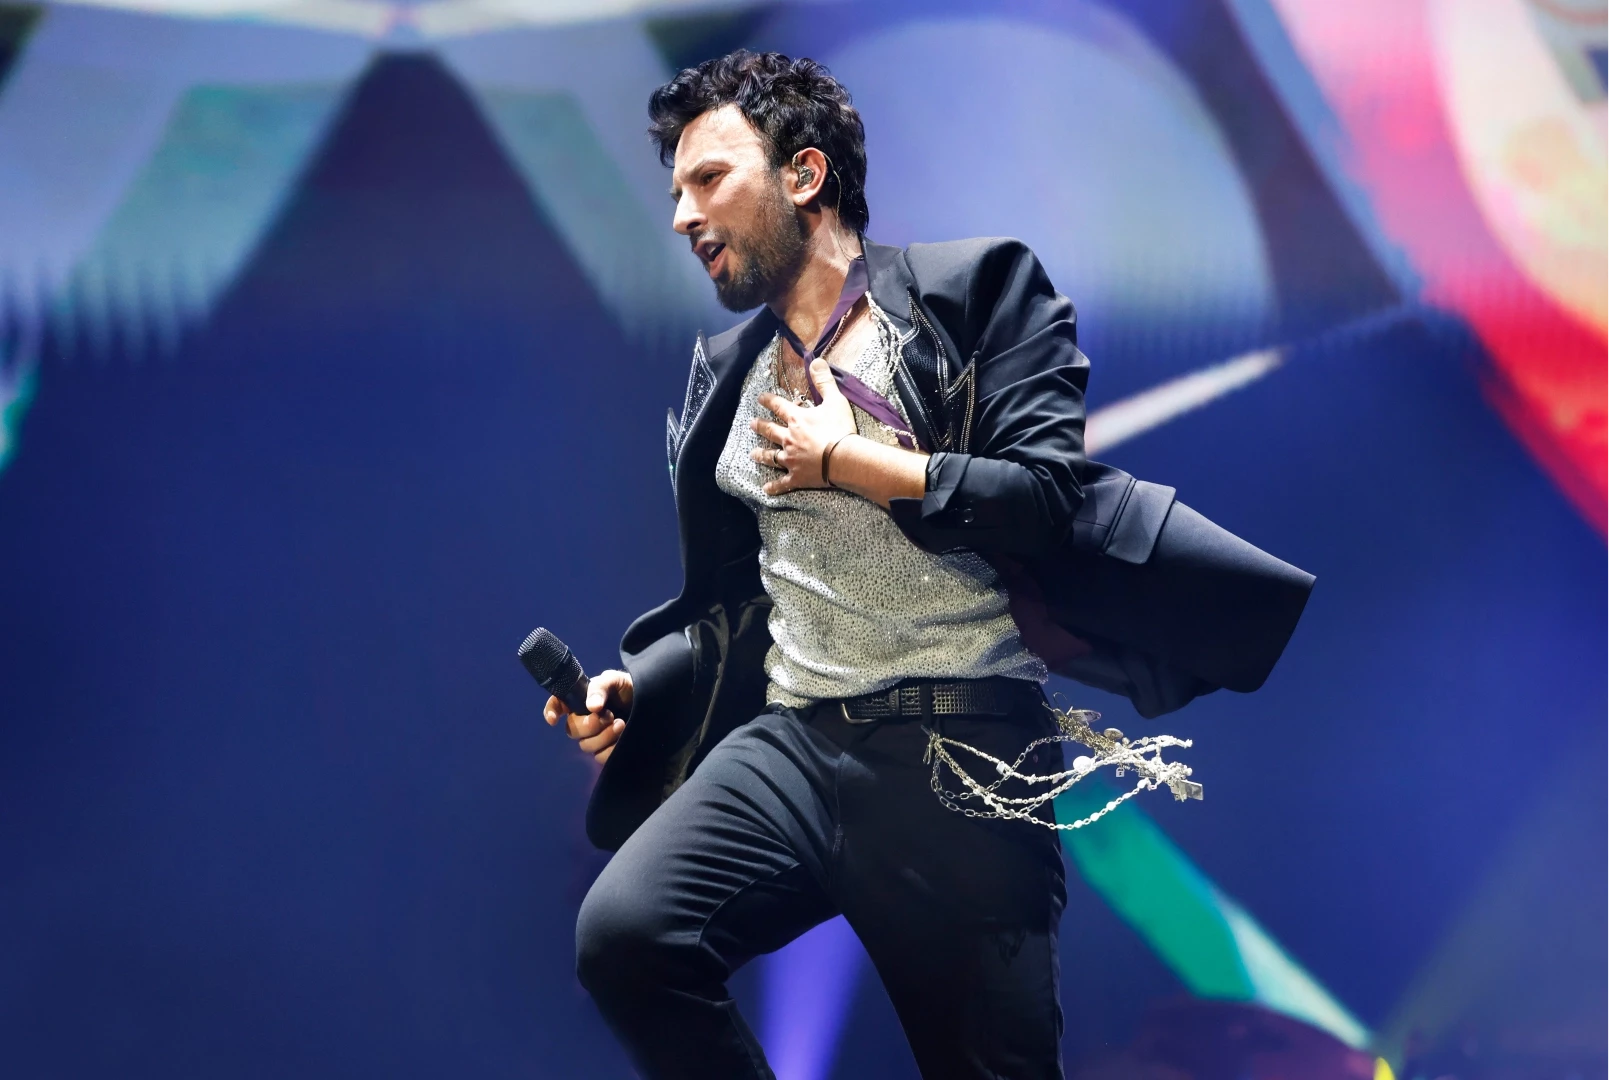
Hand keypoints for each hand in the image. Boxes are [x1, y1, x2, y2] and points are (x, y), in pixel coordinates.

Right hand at [544, 669, 633, 763]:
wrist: (652, 703)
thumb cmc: (628, 688)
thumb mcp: (615, 680)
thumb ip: (600, 688)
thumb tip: (592, 706)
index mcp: (580, 700)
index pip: (557, 705)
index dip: (551, 711)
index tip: (553, 719)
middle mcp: (584, 719)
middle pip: (571, 730)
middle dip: (588, 725)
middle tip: (609, 716)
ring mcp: (595, 737)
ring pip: (586, 746)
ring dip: (603, 736)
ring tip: (621, 724)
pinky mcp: (607, 750)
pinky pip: (600, 757)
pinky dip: (611, 749)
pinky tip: (622, 738)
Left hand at [750, 357, 857, 495]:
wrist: (844, 458)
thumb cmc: (840, 429)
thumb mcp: (835, 400)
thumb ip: (824, 381)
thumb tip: (816, 360)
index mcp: (797, 419)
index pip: (779, 406)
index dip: (769, 400)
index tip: (760, 398)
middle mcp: (789, 438)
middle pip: (770, 431)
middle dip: (760, 426)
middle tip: (751, 424)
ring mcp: (791, 459)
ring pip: (771, 457)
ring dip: (761, 455)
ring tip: (752, 454)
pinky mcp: (797, 477)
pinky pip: (782, 483)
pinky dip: (774, 487)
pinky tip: (766, 490)